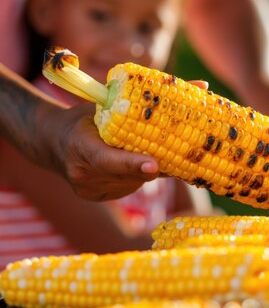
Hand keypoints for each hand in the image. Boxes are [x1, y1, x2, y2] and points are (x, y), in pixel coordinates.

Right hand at [40, 103, 158, 200]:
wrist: (54, 142)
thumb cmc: (83, 120)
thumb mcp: (98, 111)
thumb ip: (124, 117)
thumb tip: (163, 116)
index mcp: (79, 146)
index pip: (107, 160)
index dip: (132, 164)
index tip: (155, 165)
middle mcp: (80, 173)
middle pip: (127, 175)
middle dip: (152, 165)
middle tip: (174, 149)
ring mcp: (86, 189)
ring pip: (132, 183)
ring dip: (146, 171)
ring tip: (147, 153)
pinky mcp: (94, 197)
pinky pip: (127, 188)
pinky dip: (137, 177)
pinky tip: (134, 164)